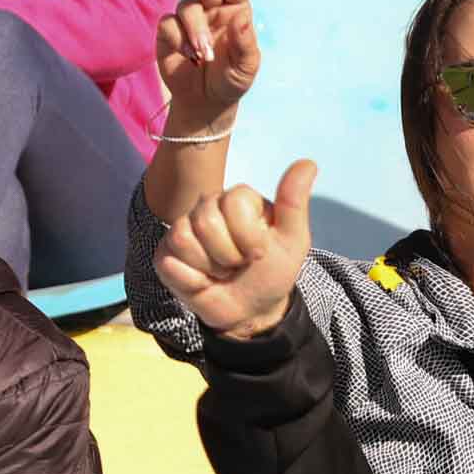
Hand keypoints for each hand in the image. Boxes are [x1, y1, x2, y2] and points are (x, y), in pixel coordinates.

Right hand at [156, 0, 260, 126]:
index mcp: (235, 11)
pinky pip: (168, 24)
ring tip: (204, 53)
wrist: (206, 102)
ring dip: (195, 27)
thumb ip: (245, 43)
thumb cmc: (231, 79)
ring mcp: (189, 20)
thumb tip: (241, 17)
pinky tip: (189, 56)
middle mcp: (211, 9)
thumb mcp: (246, 67)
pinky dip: (178, 39)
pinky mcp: (168, 33)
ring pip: (187, 5)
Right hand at [156, 159, 316, 341]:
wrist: (251, 310)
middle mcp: (208, 206)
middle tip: (238, 263)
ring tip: (221, 271)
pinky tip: (203, 280)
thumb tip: (308, 163)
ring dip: (210, 267)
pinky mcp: (165, 253)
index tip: (259, 252)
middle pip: (206, 222)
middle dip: (229, 255)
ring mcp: (183, 228)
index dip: (248, 237)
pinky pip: (169, 262)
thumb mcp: (292, 241)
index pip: (233, 203)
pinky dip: (192, 280)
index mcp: (238, 198)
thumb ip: (294, 202)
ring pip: (184, 239)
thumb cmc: (272, 272)